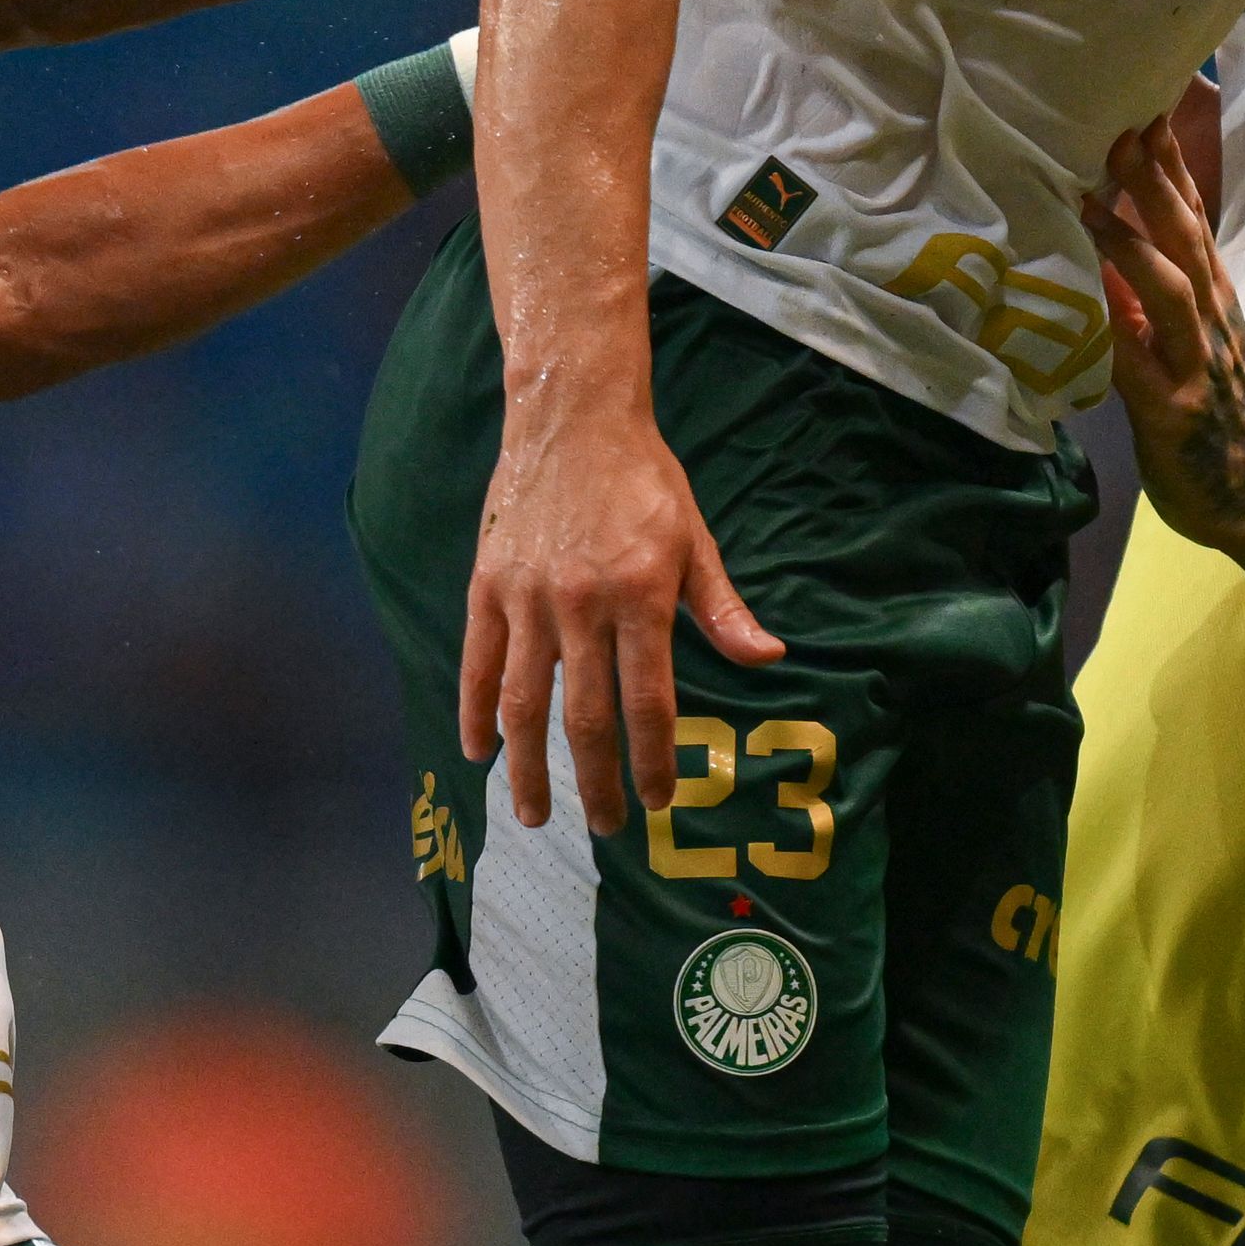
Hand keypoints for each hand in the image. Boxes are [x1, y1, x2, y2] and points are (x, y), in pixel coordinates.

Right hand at [462, 394, 786, 835]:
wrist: (571, 418)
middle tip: (605, 827)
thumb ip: (722, 608)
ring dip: (528, 767)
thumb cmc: (643, 480)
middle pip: (586, 717)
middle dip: (596, 781)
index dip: (653, 760)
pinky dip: (476, 712)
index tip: (658, 801)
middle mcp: (582, 604)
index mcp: (641, 595)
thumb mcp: (694, 539)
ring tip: (534, 814)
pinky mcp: (488, 586)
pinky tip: (479, 752)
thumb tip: (768, 659)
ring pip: (524, 703)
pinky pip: (478, 663)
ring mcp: (528, 598)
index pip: (649, 701)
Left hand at [1081, 105, 1244, 561]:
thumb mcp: (1187, 342)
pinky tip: (1082, 295)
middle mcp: (1210, 316)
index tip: (1145, 105)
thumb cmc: (1219, 419)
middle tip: (1122, 118)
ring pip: (1169, 282)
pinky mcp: (1173, 407)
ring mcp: (1196, 359)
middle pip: (1184, 232)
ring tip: (1094, 190)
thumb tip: (1096, 242)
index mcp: (1212, 296)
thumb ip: (1145, 296)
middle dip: (1152, 176)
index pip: (1191, 215)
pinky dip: (1111, 321)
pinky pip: (1137, 356)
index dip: (1169, 163)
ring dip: (1132, 234)